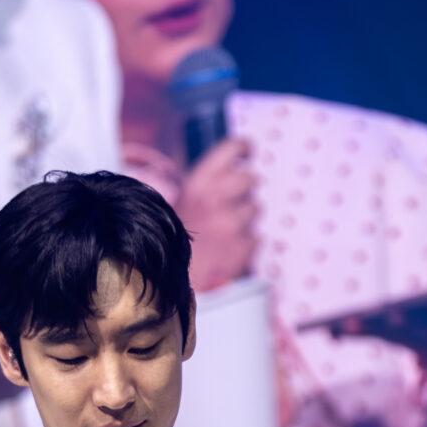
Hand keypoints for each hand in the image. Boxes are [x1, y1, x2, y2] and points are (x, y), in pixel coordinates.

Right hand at [178, 138, 257, 292]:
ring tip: (223, 230)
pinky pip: (256, 236)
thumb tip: (239, 166)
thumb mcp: (185, 200)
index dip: (244, 148)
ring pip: (255, 208)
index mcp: (198, 182)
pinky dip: (245, 242)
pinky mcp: (243, 247)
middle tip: (231, 202)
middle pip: (250, 179)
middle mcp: (216, 198)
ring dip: (244, 218)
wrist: (170, 278)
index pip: (232, 148)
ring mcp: (231, 224)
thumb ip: (209, 183)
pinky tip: (227, 248)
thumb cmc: (179, 236)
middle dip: (245, 189)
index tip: (248, 152)